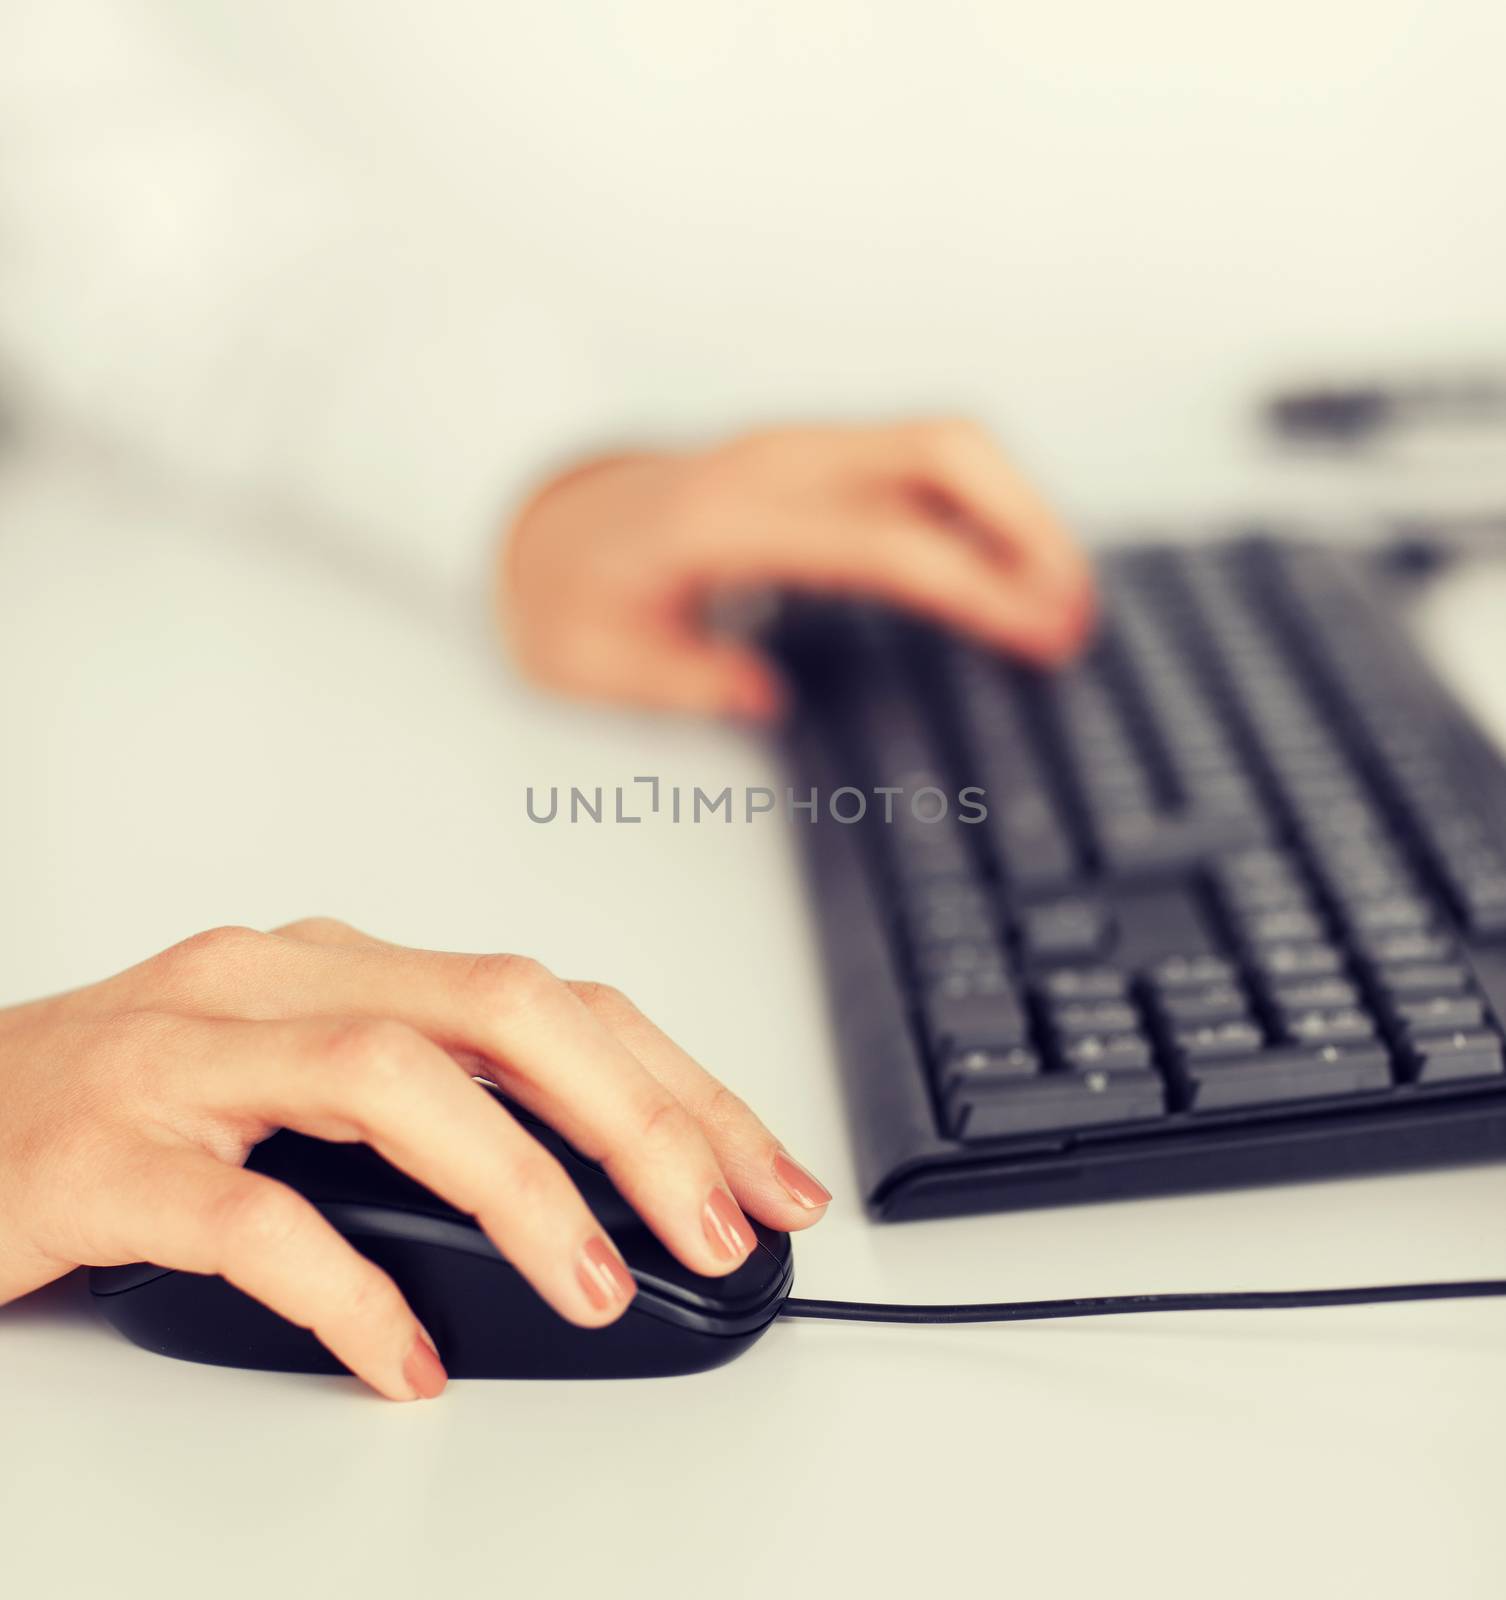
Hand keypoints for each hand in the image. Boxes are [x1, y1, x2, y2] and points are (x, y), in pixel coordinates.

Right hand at [0, 919, 830, 1399]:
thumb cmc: (130, 1110)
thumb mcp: (302, 1081)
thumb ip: (434, 1114)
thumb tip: (599, 1203)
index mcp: (344, 965)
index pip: (555, 998)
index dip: (677, 1083)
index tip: (766, 1175)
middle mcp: (276, 983)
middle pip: (504, 1009)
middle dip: (638, 1118)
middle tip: (722, 1227)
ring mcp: (185, 1059)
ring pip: (392, 1082)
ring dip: (521, 1187)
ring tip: (599, 1287)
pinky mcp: (98, 1156)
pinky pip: (249, 1216)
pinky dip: (347, 1292)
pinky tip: (403, 1359)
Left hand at [498, 418, 1095, 716]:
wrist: (544, 525)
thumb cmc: (569, 597)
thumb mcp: (592, 661)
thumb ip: (678, 679)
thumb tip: (765, 696)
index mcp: (726, 518)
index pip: (887, 539)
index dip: (979, 586)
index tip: (1047, 634)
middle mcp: (777, 461)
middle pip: (942, 451)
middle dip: (1031, 525)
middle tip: (1077, 616)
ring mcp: (802, 447)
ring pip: (945, 442)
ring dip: (1020, 507)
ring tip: (1063, 597)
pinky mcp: (818, 456)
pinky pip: (921, 459)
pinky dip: (984, 503)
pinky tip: (1009, 565)